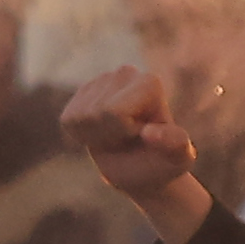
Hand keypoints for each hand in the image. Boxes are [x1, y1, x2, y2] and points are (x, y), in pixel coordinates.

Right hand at [61, 64, 218, 243]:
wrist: (142, 169)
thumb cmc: (162, 162)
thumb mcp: (176, 159)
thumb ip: (174, 145)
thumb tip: (149, 133)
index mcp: (150, 82)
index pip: (113, 112)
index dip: (123, 131)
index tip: (142, 134)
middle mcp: (125, 73)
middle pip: (95, 113)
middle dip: (107, 134)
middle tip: (127, 138)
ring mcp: (101, 81)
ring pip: (79, 117)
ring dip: (95, 136)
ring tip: (117, 136)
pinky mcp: (82, 94)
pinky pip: (68, 120)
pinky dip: (81, 134)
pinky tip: (101, 133)